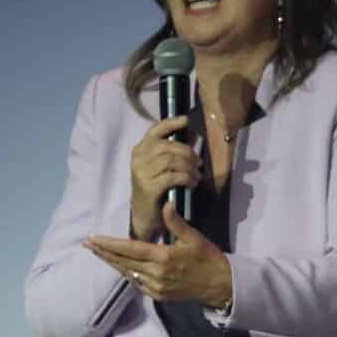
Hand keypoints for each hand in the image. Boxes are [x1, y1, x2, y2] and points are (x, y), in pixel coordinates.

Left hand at [84, 201, 233, 307]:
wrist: (220, 286)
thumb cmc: (208, 258)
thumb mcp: (195, 237)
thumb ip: (176, 222)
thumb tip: (166, 203)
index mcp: (163, 257)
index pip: (129, 249)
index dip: (109, 244)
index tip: (93, 238)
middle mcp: (155, 274)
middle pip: (123, 262)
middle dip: (103, 252)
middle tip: (87, 244)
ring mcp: (155, 287)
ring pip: (127, 273)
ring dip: (111, 263)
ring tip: (98, 253)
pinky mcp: (158, 295)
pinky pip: (136, 283)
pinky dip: (125, 273)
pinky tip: (118, 265)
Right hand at [126, 114, 201, 238]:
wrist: (144, 215)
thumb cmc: (155, 188)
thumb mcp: (159, 167)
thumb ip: (171, 152)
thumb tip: (193, 137)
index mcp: (140, 150)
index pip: (155, 131)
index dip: (171, 123)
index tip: (186, 121)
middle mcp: (138, 159)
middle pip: (167, 146)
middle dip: (187, 152)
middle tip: (199, 162)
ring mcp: (142, 173)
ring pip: (171, 161)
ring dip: (189, 167)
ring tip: (197, 174)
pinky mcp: (149, 187)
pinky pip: (173, 177)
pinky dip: (187, 178)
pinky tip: (193, 183)